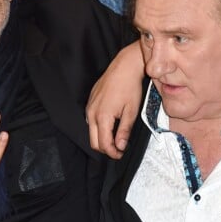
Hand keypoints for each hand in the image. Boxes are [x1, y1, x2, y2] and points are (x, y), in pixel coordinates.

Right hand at [86, 41, 143, 157]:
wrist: (124, 67)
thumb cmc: (130, 87)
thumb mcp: (131, 111)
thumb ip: (124, 131)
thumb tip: (120, 146)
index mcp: (102, 116)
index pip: (104, 144)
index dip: (113, 153)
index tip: (121, 154)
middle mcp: (92, 113)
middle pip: (94, 142)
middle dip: (106, 149)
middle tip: (119, 149)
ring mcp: (89, 107)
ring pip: (91, 132)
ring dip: (102, 139)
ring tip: (117, 138)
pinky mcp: (90, 102)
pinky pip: (91, 121)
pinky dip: (99, 128)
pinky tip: (111, 126)